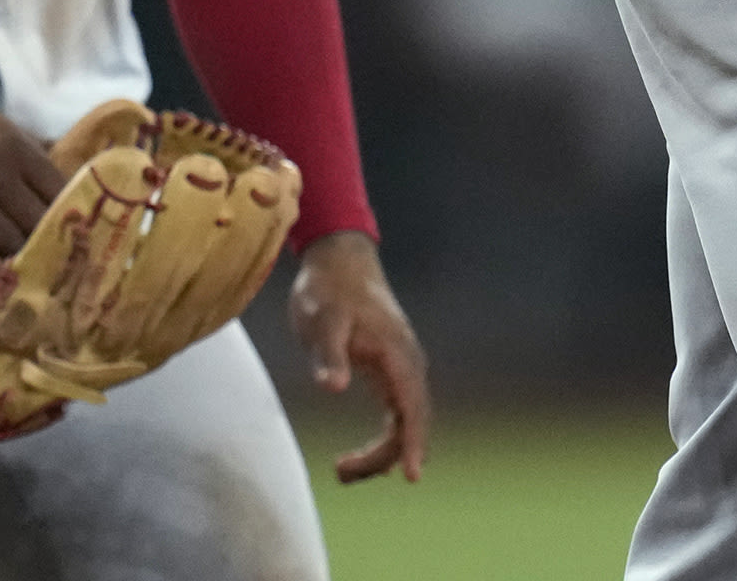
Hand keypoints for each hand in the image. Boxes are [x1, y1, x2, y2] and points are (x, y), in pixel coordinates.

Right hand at [0, 85, 65, 275]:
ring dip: (24, 257)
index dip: (73, 214)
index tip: (83, 232)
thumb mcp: (5, 128)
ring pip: (7, 239)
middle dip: (52, 241)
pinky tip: (4, 278)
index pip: (57, 190)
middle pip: (35, 220)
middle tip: (64, 260)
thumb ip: (35, 154)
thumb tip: (72, 176)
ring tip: (38, 271)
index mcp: (16, 149)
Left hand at [291, 231, 430, 482]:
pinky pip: (396, 416)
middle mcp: (407, 363)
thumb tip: (334, 389)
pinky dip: (382, 440)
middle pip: (412, 422)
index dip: (415, 443)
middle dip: (386, 456)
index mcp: (396, 353)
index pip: (413, 407)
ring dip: (382, 452)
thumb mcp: (322, 320)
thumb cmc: (328, 290)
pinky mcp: (389, 371)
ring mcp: (401, 368)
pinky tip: (355, 456)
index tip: (413, 476)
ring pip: (405, 423)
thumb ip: (329, 355)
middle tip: (340, 472)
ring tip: (342, 470)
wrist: (339, 260)